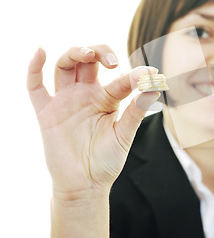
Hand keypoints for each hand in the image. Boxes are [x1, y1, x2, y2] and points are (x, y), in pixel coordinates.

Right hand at [27, 45, 159, 198]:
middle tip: (111, 61)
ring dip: (74, 53)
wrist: (84, 186)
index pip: (120, 79)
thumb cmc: (106, 161)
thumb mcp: (124, 135)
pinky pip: (35, 87)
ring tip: (87, 53)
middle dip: (99, 52)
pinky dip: (34, 68)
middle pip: (88, 62)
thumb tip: (154, 89)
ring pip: (64, 66)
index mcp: (107, 99)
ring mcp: (65, 102)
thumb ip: (136, 112)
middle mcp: (86, 95)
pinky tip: (40, 51)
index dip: (134, 75)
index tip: (150, 75)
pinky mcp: (47, 113)